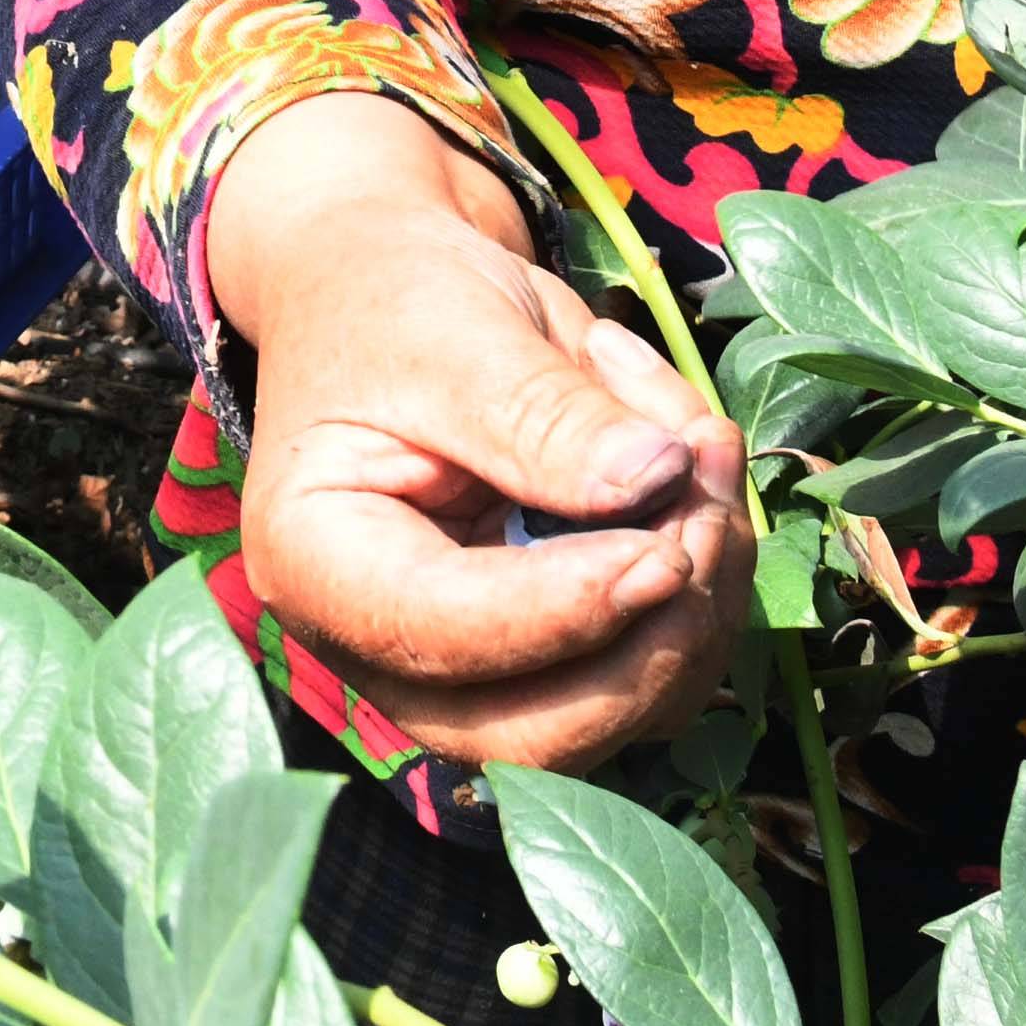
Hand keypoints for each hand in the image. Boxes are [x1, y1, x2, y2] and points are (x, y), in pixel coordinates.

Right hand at [206, 96, 750, 769]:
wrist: (398, 293)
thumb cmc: (397, 304)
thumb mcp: (456, 331)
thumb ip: (541, 413)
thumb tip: (657, 478)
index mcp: (316, 564)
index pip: (441, 635)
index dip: (564, 606)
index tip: (663, 544)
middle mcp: (382, 650)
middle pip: (533, 732)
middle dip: (649, 634)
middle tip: (705, 494)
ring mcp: (471, 670)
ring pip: (621, 712)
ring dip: (700, 593)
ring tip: (700, 439)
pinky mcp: (552, 658)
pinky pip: (661, 667)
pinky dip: (709, 577)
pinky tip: (689, 461)